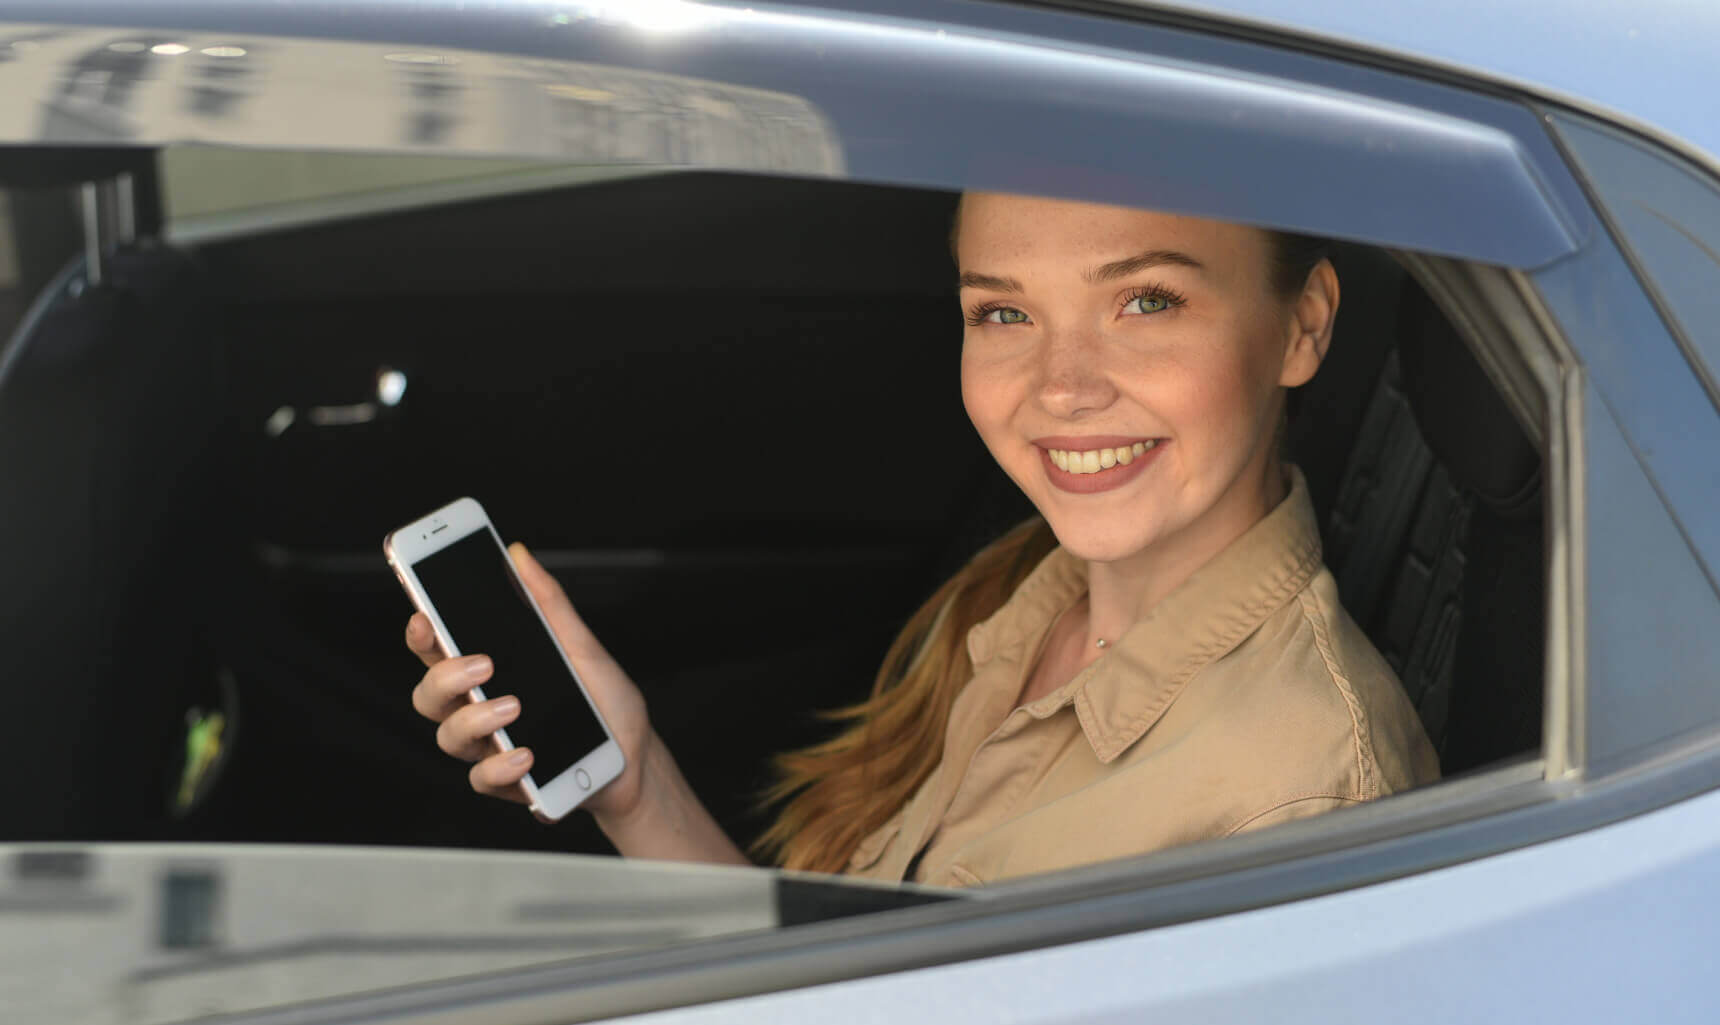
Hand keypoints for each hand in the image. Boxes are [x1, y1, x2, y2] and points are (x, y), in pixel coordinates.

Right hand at [407, 542, 651, 819]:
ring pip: (448, 736)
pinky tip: (526, 754)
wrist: (636, 754)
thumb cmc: (603, 698)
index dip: (421, 633)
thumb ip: (547, 602)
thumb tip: (518, 554)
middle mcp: (479, 707)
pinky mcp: (508, 782)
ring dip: (475, 719)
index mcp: (489, 670)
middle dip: (444, 677)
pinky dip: (500, 766)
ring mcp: (489, 746)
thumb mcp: (580, 644)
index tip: (424, 615)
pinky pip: (482, 779)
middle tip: (483, 664)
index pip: (438, 649)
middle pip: (428, 694)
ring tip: (514, 707)